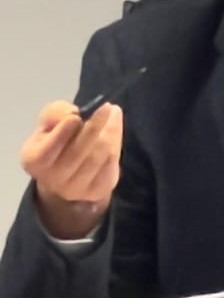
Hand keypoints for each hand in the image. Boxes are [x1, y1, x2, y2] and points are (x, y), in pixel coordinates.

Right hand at [20, 100, 122, 237]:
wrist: (67, 169)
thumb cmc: (56, 137)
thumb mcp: (49, 120)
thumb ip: (56, 112)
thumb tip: (74, 113)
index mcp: (34, 161)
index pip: (47, 150)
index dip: (62, 133)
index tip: (76, 116)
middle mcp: (52, 180)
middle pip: (78, 151)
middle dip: (94, 126)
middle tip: (106, 106)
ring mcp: (75, 189)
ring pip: (99, 155)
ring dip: (109, 131)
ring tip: (112, 113)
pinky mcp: (97, 191)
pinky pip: (111, 163)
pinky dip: (116, 142)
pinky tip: (114, 129)